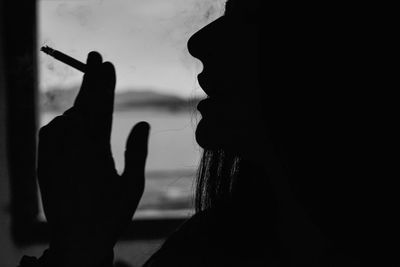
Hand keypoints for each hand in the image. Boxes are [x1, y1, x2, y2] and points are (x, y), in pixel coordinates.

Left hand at [37, 52, 149, 265]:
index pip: (101, 108)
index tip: (108, 64)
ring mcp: (53, 156)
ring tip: (91, 101)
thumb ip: (137, 151)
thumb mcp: (132, 185)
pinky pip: (49, 132)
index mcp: (96, 153)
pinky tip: (69, 123)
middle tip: (95, 56)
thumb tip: (142, 121)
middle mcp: (71, 150)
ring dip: (79, 107)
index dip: (105, 84)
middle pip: (82, 105)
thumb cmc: (111, 215)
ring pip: (65, 118)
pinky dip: (61, 123)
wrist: (76, 242)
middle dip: (91, 78)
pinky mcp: (42, 165)